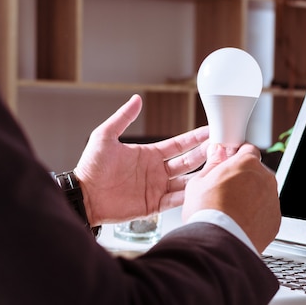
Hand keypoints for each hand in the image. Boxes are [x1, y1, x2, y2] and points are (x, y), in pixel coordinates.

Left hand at [74, 94, 208, 224]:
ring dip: (201, 175)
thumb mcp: (104, 137)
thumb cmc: (90, 167)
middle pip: (188, 161)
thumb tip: (136, 99)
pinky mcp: (153, 205)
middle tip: (222, 147)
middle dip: (205, 154)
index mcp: (149, 154)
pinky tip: (202, 191)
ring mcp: (157, 188)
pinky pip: (175, 200)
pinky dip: (189, 196)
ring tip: (218, 168)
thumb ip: (122, 118)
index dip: (195, 137)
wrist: (83, 196)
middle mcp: (157, 171)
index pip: (179, 144)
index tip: (211, 130)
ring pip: (186, 181)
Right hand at [182, 143, 280, 252]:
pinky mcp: (275, 220)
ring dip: (251, 198)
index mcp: (247, 163)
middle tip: (226, 192)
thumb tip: (216, 153)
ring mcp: (273, 200)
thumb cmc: (207, 212)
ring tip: (231, 211)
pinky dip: (256, 216)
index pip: (248, 150)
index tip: (229, 163)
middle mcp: (265, 178)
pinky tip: (240, 222)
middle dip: (244, 179)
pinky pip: (266, 213)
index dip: (237, 156)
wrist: (219, 243)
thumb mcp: (199, 182)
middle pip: (256, 173)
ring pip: (262, 193)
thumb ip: (212, 164)